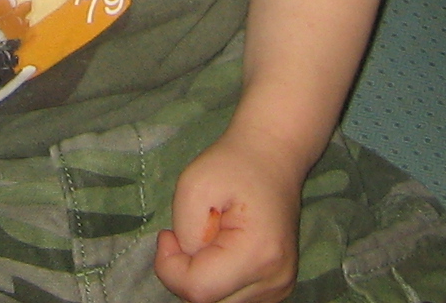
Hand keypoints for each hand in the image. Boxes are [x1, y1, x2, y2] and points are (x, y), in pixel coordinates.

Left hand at [155, 134, 306, 302]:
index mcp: (258, 255)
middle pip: (209, 302)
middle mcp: (275, 281)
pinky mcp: (276, 289)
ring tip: (207, 239)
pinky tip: (220, 253)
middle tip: (186, 235)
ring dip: (201, 278)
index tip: (166, 235)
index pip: (199, 290)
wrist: (272, 157)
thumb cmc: (232, 165)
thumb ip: (185, 232)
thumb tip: (184, 261)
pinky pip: (232, 298)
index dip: (170, 268)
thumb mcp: (193, 185)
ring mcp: (279, 288)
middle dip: (185, 274)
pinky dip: (216, 281)